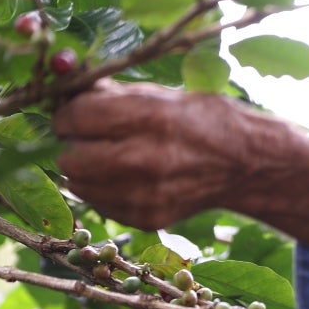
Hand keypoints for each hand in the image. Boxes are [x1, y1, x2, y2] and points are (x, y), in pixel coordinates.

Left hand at [52, 79, 291, 230]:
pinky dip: (103, 191)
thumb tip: (63, 92)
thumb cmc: (202, 121)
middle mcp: (146, 158)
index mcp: (150, 117)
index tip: (74, 114)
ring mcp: (147, 194)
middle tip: (85, 139)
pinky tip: (124, 178)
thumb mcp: (161, 95)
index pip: (75, 118)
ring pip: (79, 185)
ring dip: (84, 170)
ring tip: (106, 158)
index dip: (68, 115)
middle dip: (72, 145)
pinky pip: (100, 205)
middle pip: (71, 157)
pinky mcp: (148, 217)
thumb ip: (111, 95)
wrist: (246, 165)